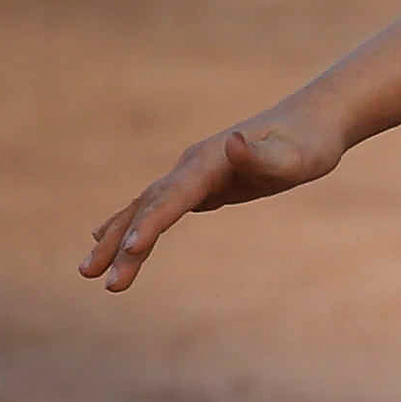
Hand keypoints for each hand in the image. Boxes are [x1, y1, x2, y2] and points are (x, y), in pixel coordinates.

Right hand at [81, 105, 347, 293]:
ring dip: (117, 239)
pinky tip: (112, 241)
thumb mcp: (296, 156)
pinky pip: (159, 208)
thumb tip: (232, 143)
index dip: (152, 224)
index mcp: (210, 161)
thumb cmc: (309, 143)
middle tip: (94, 278)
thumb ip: (263, 155)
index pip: (174, 198)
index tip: (131, 250)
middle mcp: (193, 166)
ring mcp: (193, 175)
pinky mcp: (202, 185)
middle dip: (122, 244)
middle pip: (149, 208)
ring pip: (146, 209)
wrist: (312, 123)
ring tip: (88, 272)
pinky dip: (133, 224)